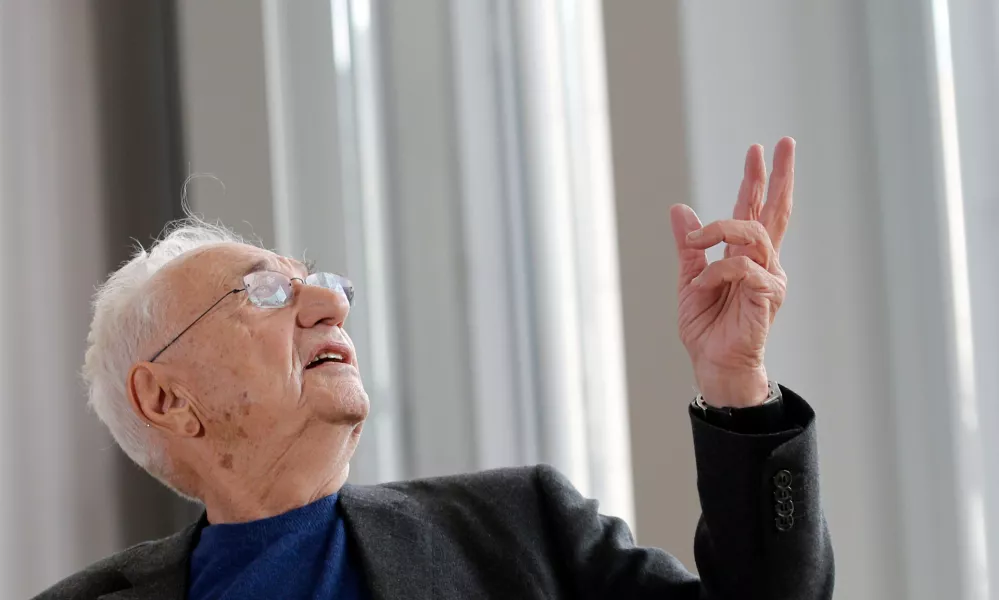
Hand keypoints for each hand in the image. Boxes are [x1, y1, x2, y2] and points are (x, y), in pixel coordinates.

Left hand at [669, 138, 794, 407]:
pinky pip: (744, 268)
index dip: (756, 180)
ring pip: (753, 234)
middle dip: (778, 177)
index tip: (759, 149)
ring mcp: (769, 278)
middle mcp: (763, 262)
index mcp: (745, 256)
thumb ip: (689, 246)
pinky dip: (717, 271)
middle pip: (775, 211)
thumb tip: (679, 208)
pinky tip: (703, 286)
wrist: (712, 363)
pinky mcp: (768, 296)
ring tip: (698, 240)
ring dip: (720, 231)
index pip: (754, 210)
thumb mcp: (688, 278)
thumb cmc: (706, 327)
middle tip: (783, 144)